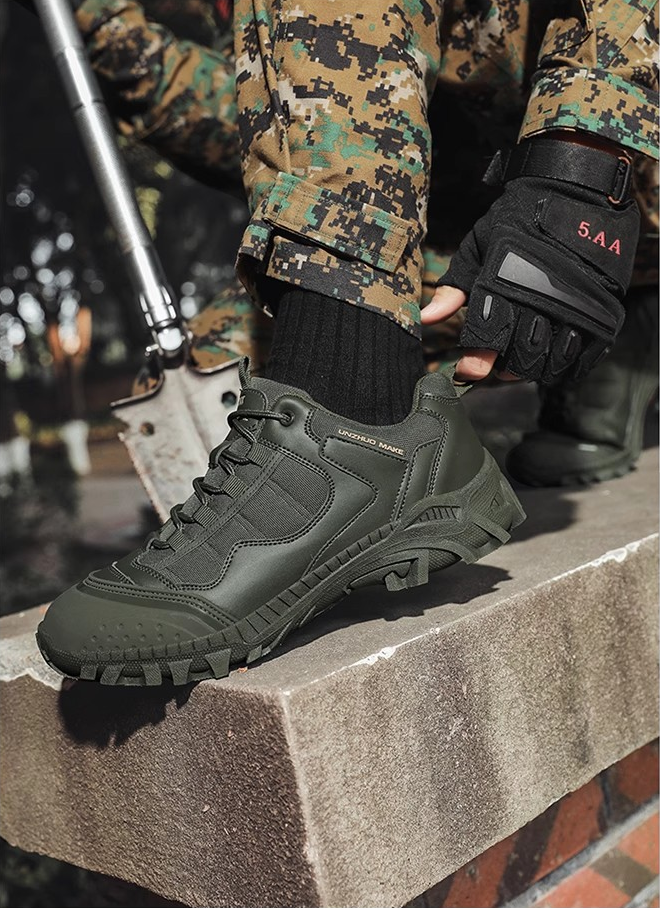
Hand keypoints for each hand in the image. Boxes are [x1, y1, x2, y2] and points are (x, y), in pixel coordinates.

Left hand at [423, 138, 639, 384]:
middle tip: (497, 365)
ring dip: (535, 370)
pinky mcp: (604, 311)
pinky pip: (585, 356)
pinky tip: (554, 362)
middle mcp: (543, 297)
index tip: (468, 372)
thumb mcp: (480, 244)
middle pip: (521, 355)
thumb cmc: (520, 215)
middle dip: (505, 367)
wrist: (579, 185)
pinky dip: (568, 367)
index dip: (477, 358)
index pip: (490, 334)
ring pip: (553, 361)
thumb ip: (455, 285)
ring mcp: (577, 306)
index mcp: (507, 281)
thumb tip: (426, 318)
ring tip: (523, 363)